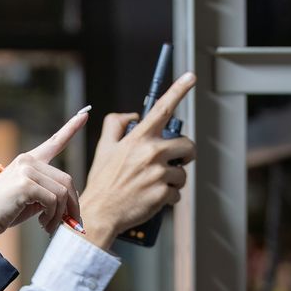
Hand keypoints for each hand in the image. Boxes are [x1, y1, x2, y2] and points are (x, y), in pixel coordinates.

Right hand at [0, 110, 88, 238]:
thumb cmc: (4, 211)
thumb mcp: (30, 199)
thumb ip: (49, 194)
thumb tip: (73, 204)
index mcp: (28, 161)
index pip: (54, 142)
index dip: (71, 128)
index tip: (85, 114)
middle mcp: (28, 161)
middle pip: (66, 179)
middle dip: (73, 204)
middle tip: (71, 222)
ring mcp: (26, 170)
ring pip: (62, 192)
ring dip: (60, 215)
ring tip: (50, 226)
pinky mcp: (26, 184)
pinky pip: (53, 201)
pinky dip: (52, 216)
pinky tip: (43, 223)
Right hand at [77, 73, 197, 249]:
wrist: (99, 214)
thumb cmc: (102, 182)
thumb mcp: (104, 148)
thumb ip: (115, 125)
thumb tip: (133, 115)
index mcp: (138, 139)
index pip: (162, 108)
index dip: (178, 90)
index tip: (191, 76)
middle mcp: (151, 153)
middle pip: (186, 145)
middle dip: (184, 154)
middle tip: (173, 162)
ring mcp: (159, 174)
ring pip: (183, 173)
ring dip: (174, 180)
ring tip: (154, 185)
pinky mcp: (164, 194)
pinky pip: (178, 193)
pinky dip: (169, 198)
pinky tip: (153, 199)